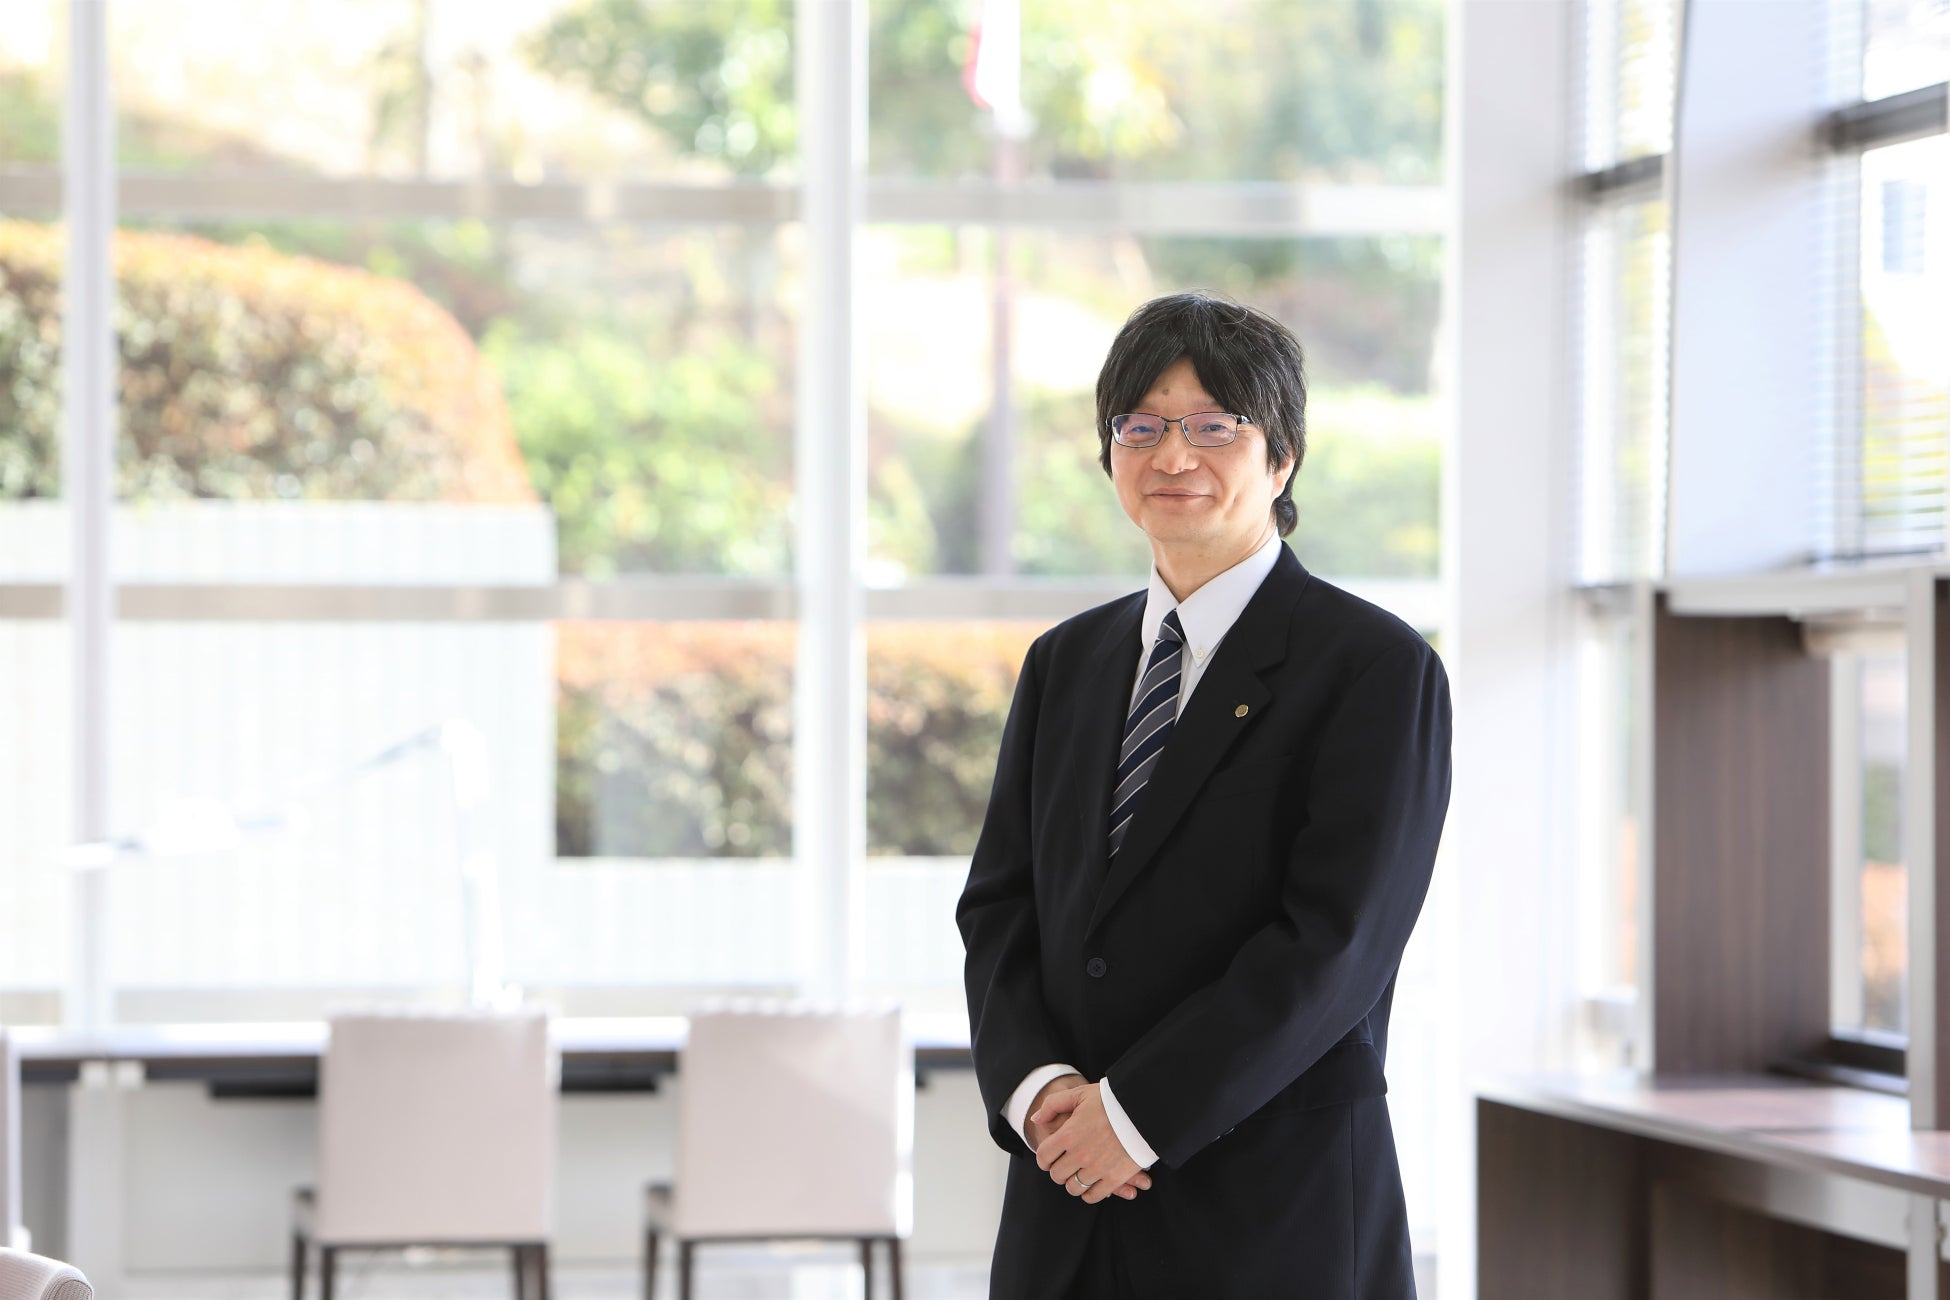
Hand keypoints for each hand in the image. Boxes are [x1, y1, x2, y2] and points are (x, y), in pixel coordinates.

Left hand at [1032, 1080, 1145, 1205]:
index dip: (1044, 1159)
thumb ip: (1053, 1105)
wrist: (1144, 1109)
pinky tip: (1092, 1184)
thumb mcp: (1079, 1094)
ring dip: (1074, 1182)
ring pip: (1074, 1188)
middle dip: (1059, 1170)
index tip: (1051, 1158)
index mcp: (1068, 1134)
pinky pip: (1093, 1195)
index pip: (1043, 1157)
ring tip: (1080, 1173)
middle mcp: (1079, 1155)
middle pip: (1057, 1175)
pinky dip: (1090, 1193)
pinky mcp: (1114, 1178)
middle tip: (1067, 1164)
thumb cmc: (1110, 1100)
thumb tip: (1035, 1120)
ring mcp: (1097, 1168)